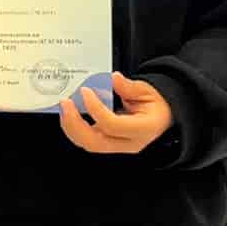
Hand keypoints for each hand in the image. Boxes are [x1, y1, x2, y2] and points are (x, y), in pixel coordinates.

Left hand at [56, 70, 175, 157]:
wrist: (161, 117)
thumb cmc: (155, 104)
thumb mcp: (147, 91)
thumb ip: (129, 87)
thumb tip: (114, 79)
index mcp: (143, 129)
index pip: (112, 125)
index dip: (95, 108)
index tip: (85, 91)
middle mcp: (130, 143)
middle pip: (96, 143)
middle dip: (75, 124)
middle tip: (66, 103)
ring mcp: (118, 147)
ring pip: (89, 145)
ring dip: (71, 127)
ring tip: (65, 108)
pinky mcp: (109, 145)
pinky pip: (88, 141)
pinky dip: (75, 129)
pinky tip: (70, 114)